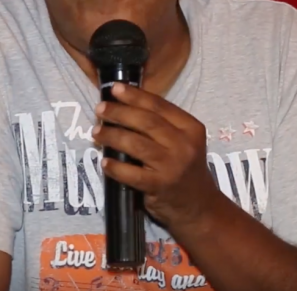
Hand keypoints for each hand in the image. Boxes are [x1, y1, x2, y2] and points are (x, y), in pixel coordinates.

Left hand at [92, 82, 222, 229]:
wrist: (199, 206)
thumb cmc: (185, 169)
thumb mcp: (183, 142)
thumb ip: (162, 126)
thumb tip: (124, 106)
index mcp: (191, 128)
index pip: (160, 106)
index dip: (136, 95)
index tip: (115, 88)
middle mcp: (184, 145)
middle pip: (147, 122)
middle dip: (120, 113)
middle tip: (100, 110)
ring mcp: (173, 166)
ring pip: (137, 145)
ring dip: (113, 136)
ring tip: (97, 132)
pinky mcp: (161, 186)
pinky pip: (133, 174)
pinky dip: (116, 167)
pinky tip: (105, 162)